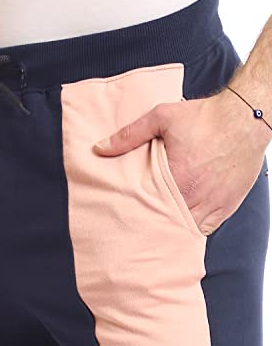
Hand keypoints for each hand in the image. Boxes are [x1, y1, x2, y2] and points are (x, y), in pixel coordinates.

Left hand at [92, 92, 269, 235]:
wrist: (246, 116)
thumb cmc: (206, 117)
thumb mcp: (161, 118)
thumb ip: (129, 135)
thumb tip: (100, 148)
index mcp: (177, 178)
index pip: (150, 209)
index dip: (137, 215)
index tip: (127, 217)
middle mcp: (196, 196)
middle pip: (168, 223)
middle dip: (153, 225)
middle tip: (139, 226)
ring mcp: (214, 203)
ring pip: (187, 229)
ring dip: (173, 228)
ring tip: (158, 227)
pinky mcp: (228, 205)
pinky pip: (207, 228)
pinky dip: (194, 228)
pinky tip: (182, 224)